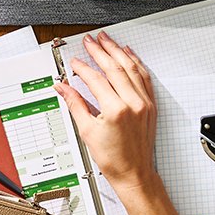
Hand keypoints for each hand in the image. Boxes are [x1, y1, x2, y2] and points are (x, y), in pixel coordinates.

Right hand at [55, 33, 156, 192]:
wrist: (134, 174)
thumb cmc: (113, 159)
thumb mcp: (87, 132)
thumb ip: (75, 104)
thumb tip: (63, 88)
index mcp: (116, 110)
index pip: (96, 79)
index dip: (83, 68)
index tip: (74, 62)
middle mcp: (133, 103)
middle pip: (115, 68)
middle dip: (101, 51)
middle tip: (91, 41)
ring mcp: (144, 103)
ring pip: (131, 68)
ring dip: (118, 51)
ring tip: (108, 40)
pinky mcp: (151, 105)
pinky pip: (144, 77)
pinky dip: (136, 63)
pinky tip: (128, 54)